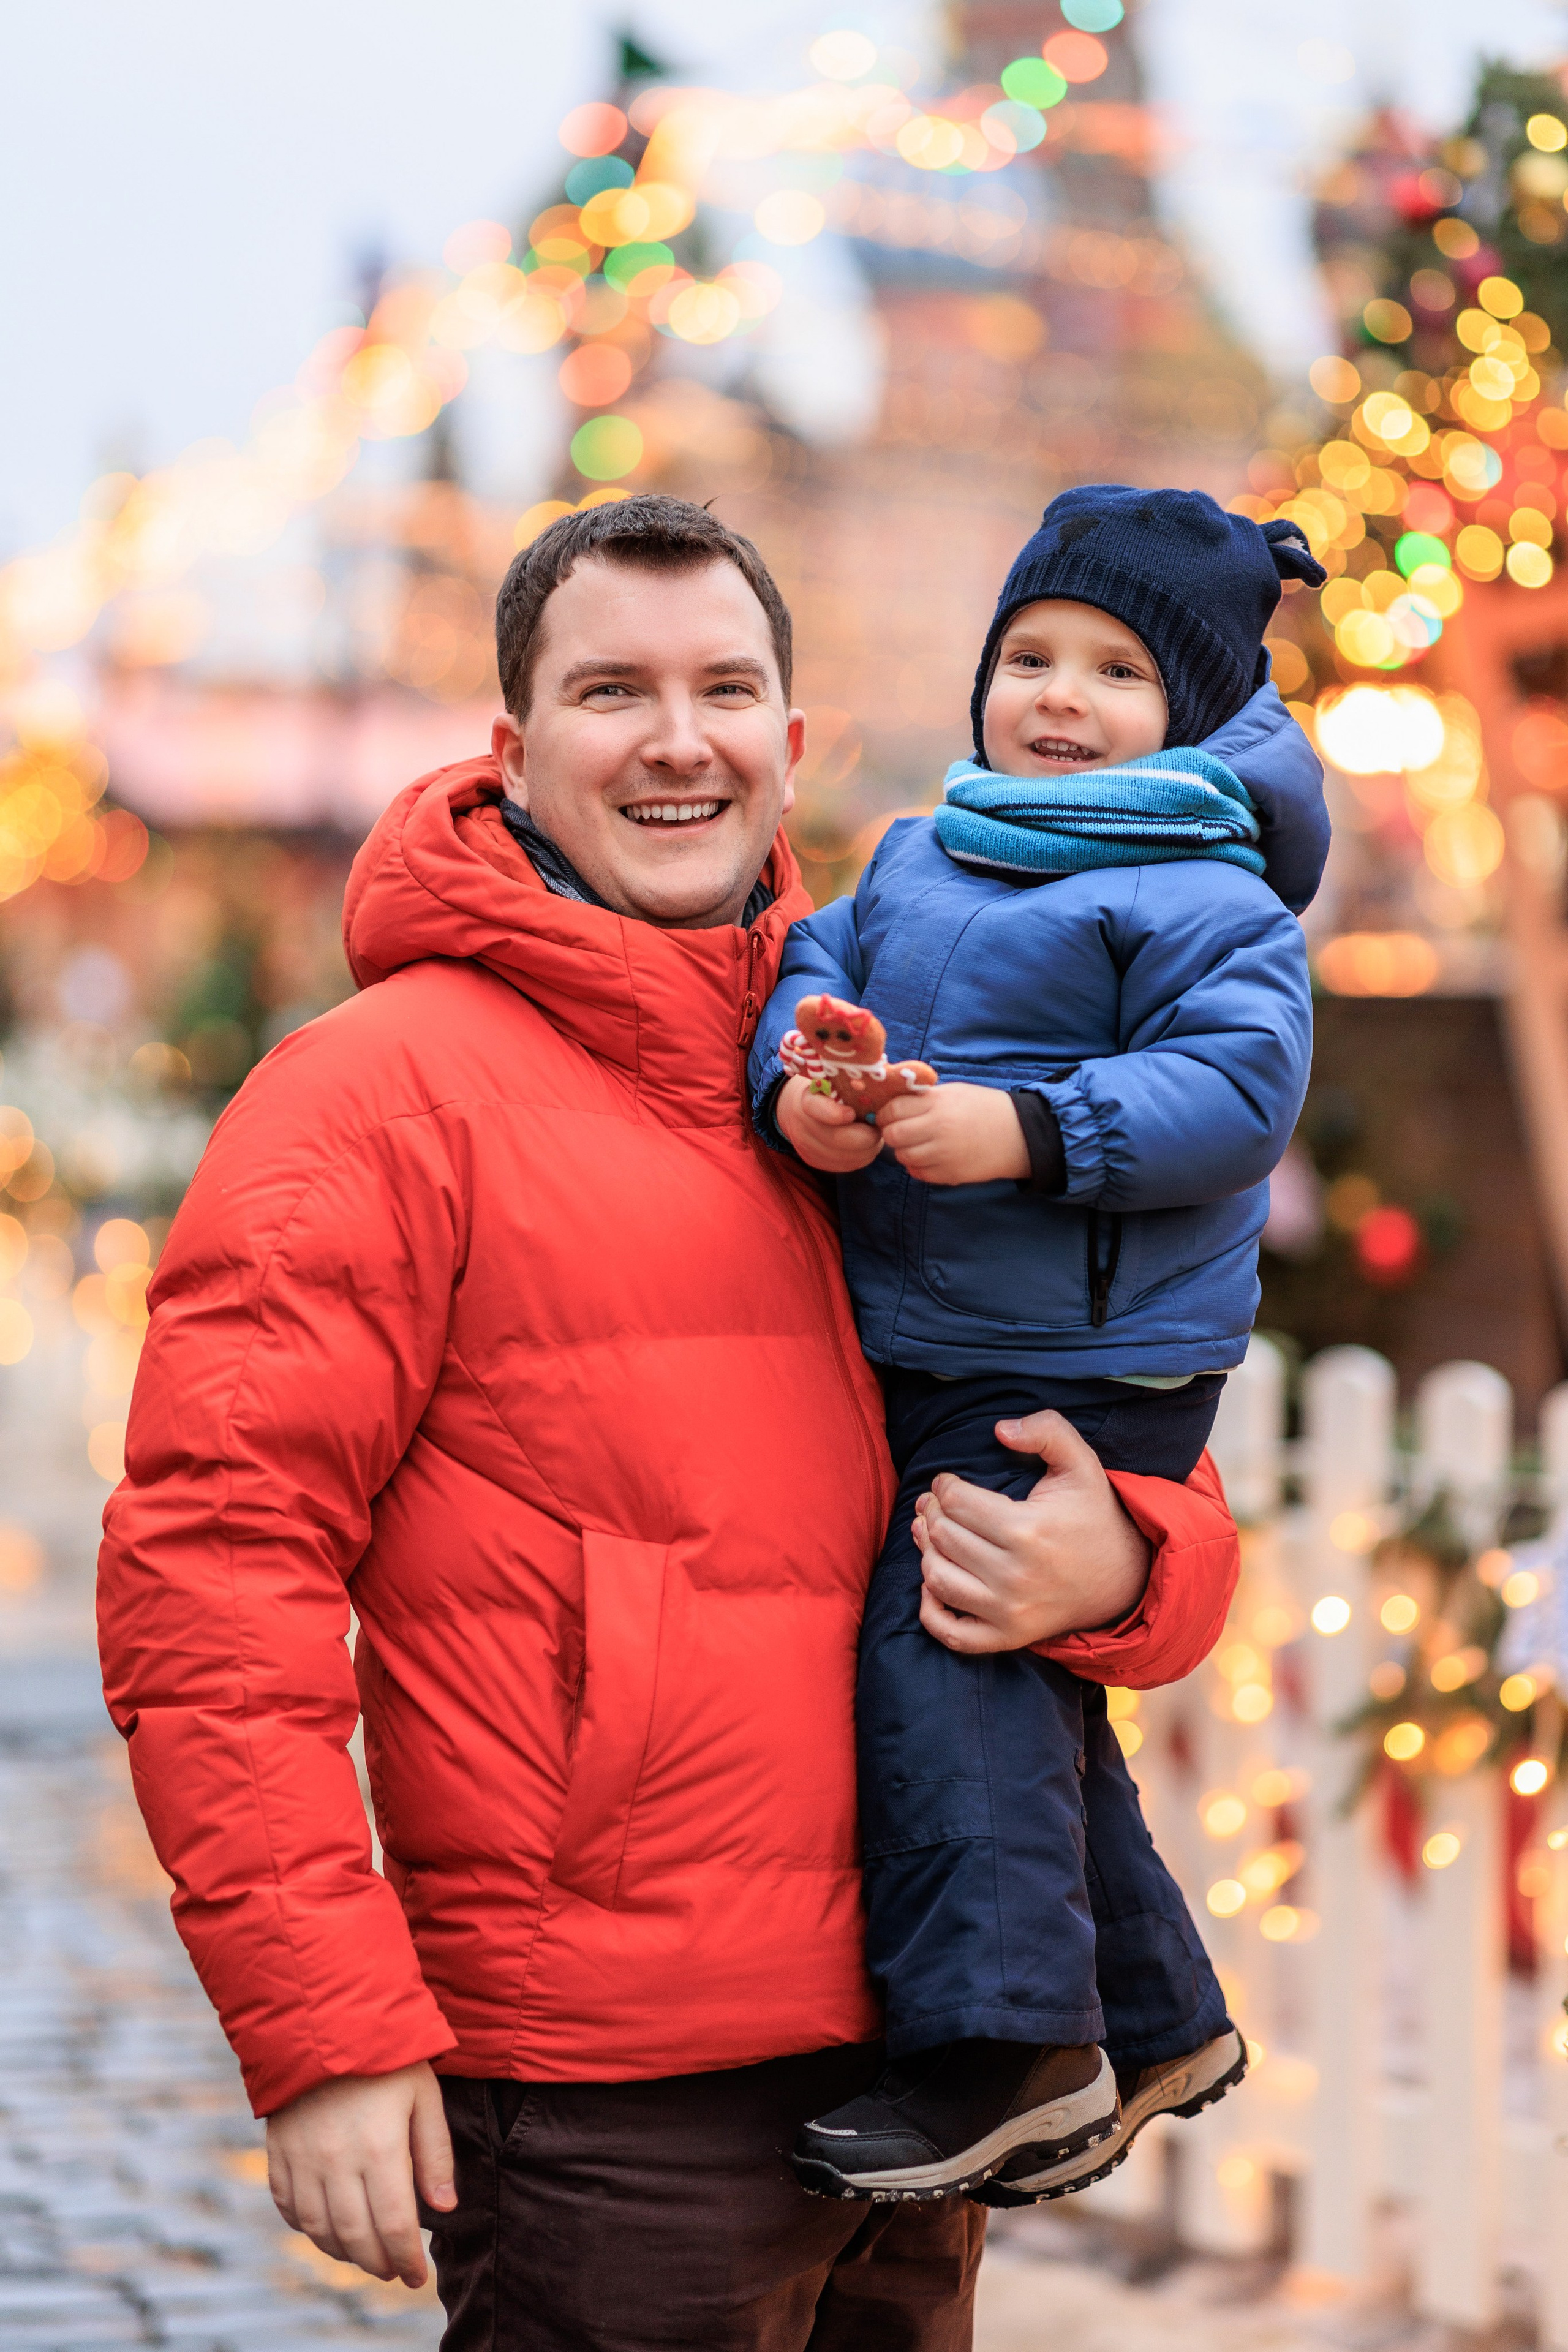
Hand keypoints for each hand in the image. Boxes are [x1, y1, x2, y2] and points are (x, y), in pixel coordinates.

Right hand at [266, 2061, 455, 2287]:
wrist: (325, 2017)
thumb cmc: (387, 2055)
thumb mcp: (424, 2095)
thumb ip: (435, 2153)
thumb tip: (445, 2207)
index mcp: (378, 2148)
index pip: (396, 2226)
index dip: (407, 2260)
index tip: (418, 2277)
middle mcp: (336, 2161)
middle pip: (356, 2237)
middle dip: (379, 2264)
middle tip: (395, 2271)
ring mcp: (302, 2159)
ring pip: (319, 2230)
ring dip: (344, 2253)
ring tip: (366, 2256)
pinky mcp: (278, 2151)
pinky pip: (288, 2206)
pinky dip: (307, 2228)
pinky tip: (327, 2229)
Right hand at [776, 1074, 883, 1172]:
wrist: (801, 1112)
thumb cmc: (830, 1091)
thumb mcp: (835, 1081)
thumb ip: (853, 1084)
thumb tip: (887, 1081)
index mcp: (808, 1098)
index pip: (815, 1107)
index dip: (834, 1113)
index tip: (852, 1113)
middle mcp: (802, 1124)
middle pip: (834, 1138)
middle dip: (864, 1136)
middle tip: (879, 1129)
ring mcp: (806, 1146)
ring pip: (843, 1156)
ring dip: (867, 1149)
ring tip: (876, 1137)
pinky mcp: (814, 1161)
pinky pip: (844, 1166)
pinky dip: (861, 1158)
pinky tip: (867, 1148)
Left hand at [876, 1083, 1029, 1185]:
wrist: (1018, 1134)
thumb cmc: (984, 1108)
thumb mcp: (954, 1092)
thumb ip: (924, 1097)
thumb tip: (892, 1103)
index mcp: (937, 1103)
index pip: (893, 1109)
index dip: (886, 1112)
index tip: (889, 1115)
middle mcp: (938, 1128)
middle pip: (893, 1134)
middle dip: (891, 1132)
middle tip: (900, 1130)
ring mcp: (943, 1153)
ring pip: (903, 1156)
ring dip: (904, 1150)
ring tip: (917, 1144)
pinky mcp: (949, 1174)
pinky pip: (918, 1173)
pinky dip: (918, 1166)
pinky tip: (929, 1157)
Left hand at [913, 1411, 1152, 1653]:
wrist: (1124, 1576)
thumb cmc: (1092, 1515)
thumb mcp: (1081, 1463)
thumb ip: (1047, 1430)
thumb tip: (1000, 1429)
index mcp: (1028, 1530)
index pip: (956, 1502)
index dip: (943, 1485)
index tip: (948, 1482)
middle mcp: (1015, 1576)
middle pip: (943, 1537)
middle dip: (931, 1513)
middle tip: (936, 1504)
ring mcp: (1010, 1612)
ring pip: (938, 1579)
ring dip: (925, 1552)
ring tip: (931, 1534)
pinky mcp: (1008, 1636)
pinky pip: (952, 1633)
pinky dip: (931, 1610)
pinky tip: (934, 1585)